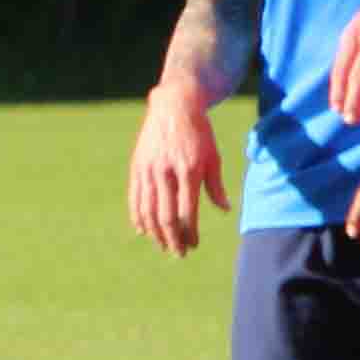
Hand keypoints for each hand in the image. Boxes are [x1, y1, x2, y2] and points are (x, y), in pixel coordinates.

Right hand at [127, 86, 226, 255]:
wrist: (173, 106)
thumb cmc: (199, 132)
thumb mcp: (213, 157)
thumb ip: (215, 185)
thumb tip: (224, 209)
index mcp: (188, 171)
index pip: (187, 212)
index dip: (190, 233)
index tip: (194, 245)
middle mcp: (166, 172)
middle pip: (166, 216)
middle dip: (172, 238)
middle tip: (178, 253)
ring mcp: (148, 170)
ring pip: (147, 210)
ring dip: (154, 232)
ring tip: (162, 245)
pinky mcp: (137, 167)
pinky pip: (135, 197)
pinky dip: (138, 216)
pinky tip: (143, 229)